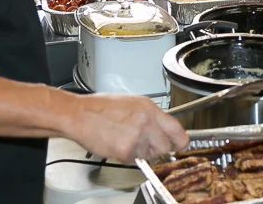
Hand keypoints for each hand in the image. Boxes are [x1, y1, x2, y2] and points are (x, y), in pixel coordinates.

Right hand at [65, 94, 188, 162]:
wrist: (80, 115)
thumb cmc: (101, 107)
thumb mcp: (133, 103)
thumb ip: (150, 116)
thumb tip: (162, 128)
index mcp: (149, 109)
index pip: (176, 129)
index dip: (182, 140)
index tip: (182, 145)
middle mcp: (146, 123)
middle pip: (165, 146)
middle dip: (157, 148)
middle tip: (145, 143)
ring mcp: (137, 138)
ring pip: (149, 155)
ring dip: (139, 151)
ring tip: (124, 138)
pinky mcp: (126, 151)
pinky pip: (133, 160)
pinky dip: (126, 156)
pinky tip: (116, 143)